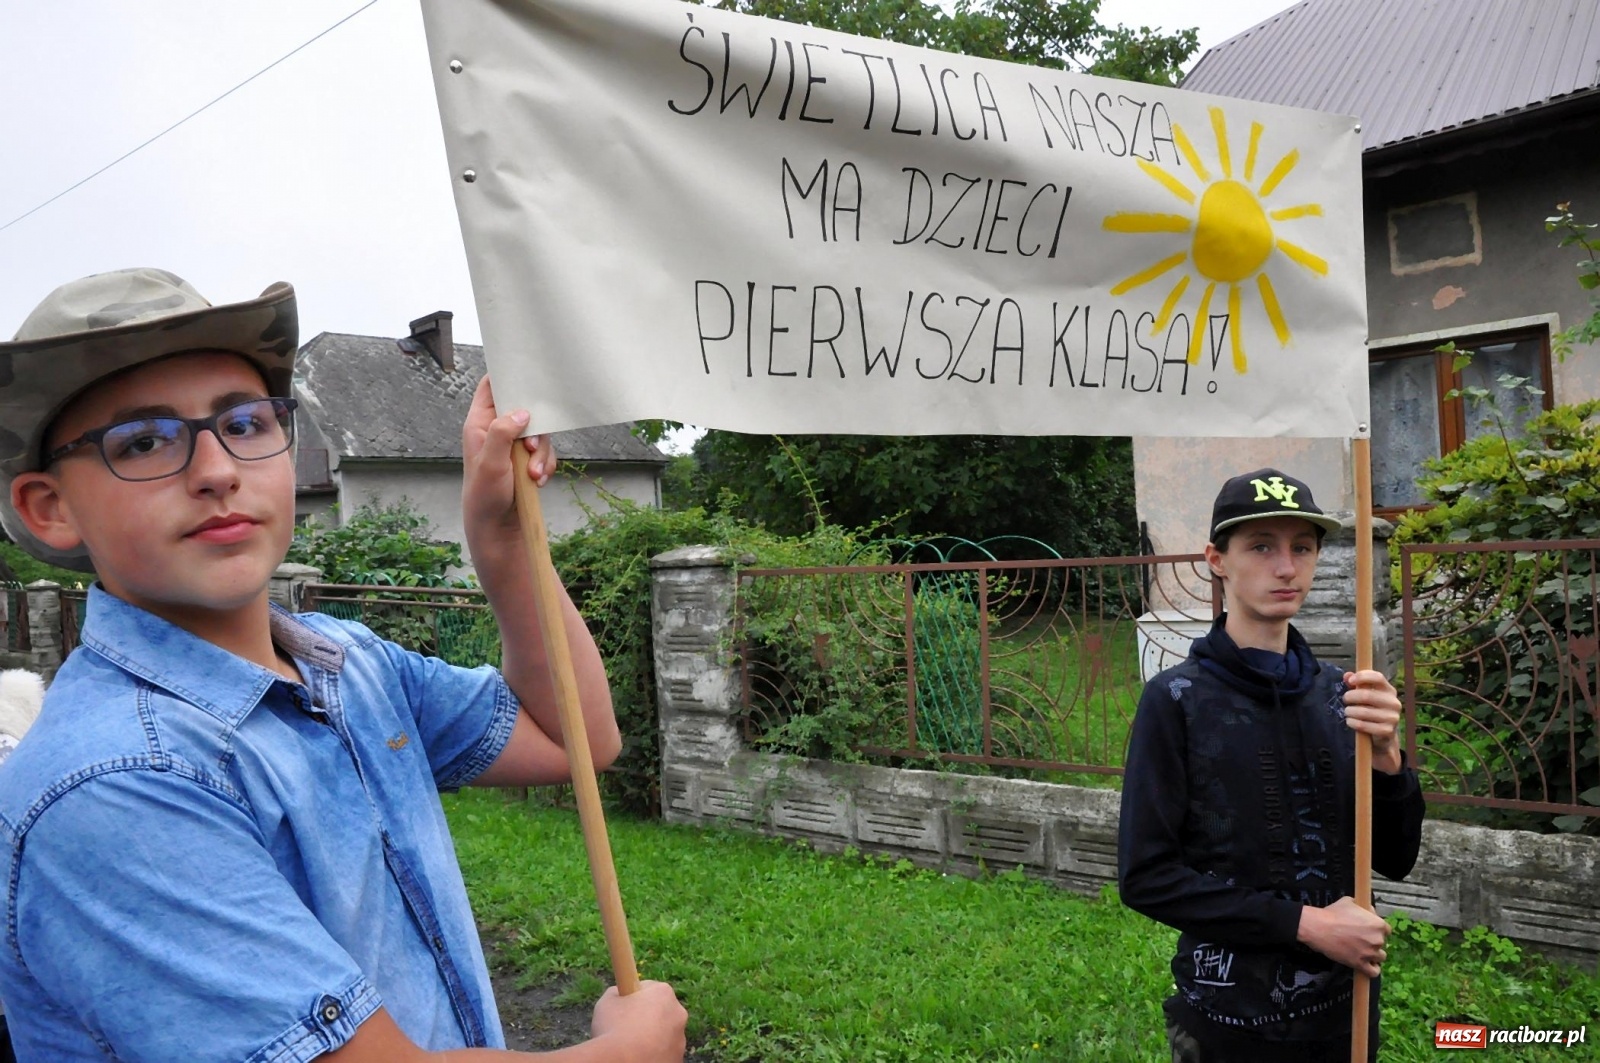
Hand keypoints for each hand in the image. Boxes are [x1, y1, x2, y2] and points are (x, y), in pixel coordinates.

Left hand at [460, 376, 556, 546]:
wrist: (497, 528)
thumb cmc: (485, 495)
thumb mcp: (491, 463)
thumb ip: (503, 433)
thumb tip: (522, 412)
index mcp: (480, 424)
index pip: (490, 387)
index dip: (506, 376)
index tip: (526, 374)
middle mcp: (496, 430)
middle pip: (524, 409)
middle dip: (534, 428)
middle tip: (530, 447)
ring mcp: (512, 445)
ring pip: (538, 433)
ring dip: (540, 454)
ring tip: (533, 474)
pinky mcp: (526, 459)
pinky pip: (544, 452)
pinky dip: (545, 465)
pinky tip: (538, 480)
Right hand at [589, 981, 687, 1061]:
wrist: (623, 1061)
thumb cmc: (614, 1028)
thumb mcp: (607, 1001)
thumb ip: (617, 993)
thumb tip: (619, 994)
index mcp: (663, 993)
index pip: (650, 989)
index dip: (635, 997)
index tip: (625, 1007)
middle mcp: (678, 1013)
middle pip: (661, 1011)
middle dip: (647, 1017)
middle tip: (626, 1027)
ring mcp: (681, 1038)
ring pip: (664, 1034)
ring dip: (651, 1037)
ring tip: (631, 1045)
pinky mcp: (678, 1059)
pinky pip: (664, 1053)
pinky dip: (653, 1054)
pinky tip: (639, 1056)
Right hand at [1297, 896, 1390, 977]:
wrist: (1319, 928)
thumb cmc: (1333, 913)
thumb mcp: (1350, 902)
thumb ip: (1364, 908)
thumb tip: (1369, 912)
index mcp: (1378, 924)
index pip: (1387, 930)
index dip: (1377, 930)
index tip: (1369, 930)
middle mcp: (1377, 940)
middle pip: (1383, 943)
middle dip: (1373, 941)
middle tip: (1360, 939)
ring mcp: (1370, 953)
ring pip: (1380, 957)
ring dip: (1373, 955)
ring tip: (1362, 951)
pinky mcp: (1360, 964)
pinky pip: (1374, 972)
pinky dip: (1372, 969)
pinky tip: (1367, 965)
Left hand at [1342, 669, 1403, 773]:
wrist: (1383, 735)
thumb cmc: (1372, 710)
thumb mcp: (1365, 695)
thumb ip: (1356, 684)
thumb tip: (1347, 675)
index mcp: (1389, 690)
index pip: (1378, 677)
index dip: (1362, 677)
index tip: (1350, 681)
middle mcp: (1394, 703)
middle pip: (1366, 695)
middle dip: (1350, 697)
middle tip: (1345, 700)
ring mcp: (1392, 717)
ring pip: (1363, 711)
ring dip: (1349, 711)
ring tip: (1347, 712)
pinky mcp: (1387, 731)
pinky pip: (1363, 725)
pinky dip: (1352, 723)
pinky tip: (1350, 722)